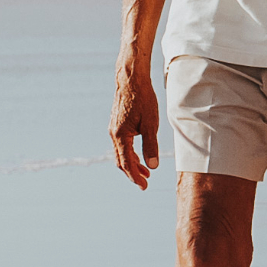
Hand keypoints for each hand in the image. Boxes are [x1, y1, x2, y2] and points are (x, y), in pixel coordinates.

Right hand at [111, 61, 159, 188]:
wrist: (131, 80)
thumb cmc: (143, 99)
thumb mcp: (151, 124)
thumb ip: (151, 146)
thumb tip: (152, 166)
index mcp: (120, 136)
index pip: (126, 163)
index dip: (135, 177)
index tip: (144, 187)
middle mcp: (114, 134)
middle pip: (121, 161)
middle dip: (132, 174)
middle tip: (144, 184)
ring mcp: (114, 129)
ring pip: (121, 153)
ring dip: (132, 164)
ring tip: (145, 172)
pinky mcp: (117, 124)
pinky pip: (121, 144)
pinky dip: (130, 153)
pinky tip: (139, 155)